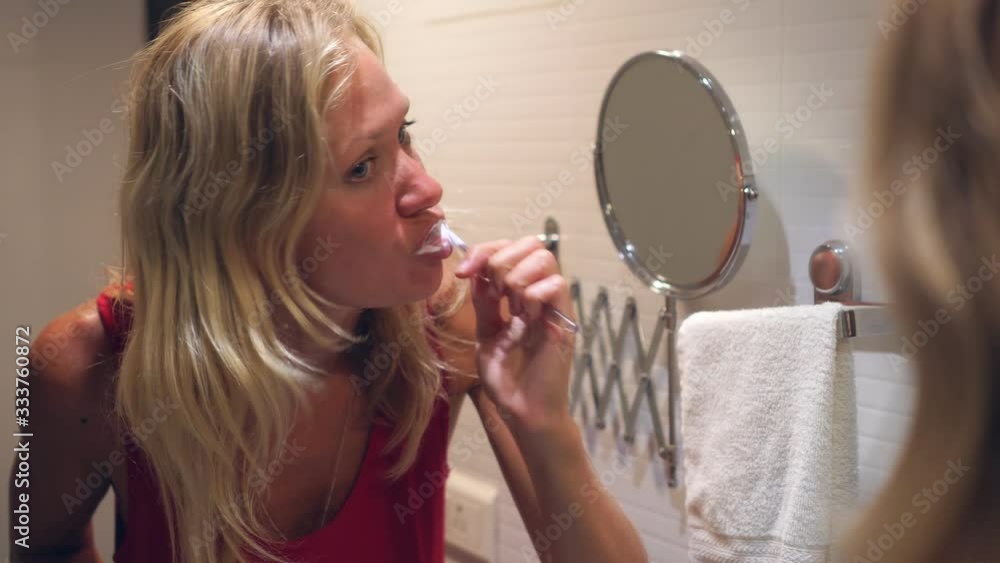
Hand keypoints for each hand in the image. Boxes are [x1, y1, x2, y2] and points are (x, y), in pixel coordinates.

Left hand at [454, 236, 577, 432]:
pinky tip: (525, 317)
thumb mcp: (486, 332)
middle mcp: (540, 294)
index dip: (485, 251)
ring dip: (518, 276)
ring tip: (511, 307)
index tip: (464, 272)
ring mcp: (554, 305)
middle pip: (531, 244)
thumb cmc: (507, 378)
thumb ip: (483, 302)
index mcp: (520, 294)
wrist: (522, 410)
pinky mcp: (565, 320)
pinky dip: (533, 294)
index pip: (510, 249)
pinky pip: (556, 285)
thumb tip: (475, 269)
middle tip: (493, 292)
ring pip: (544, 258)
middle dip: (502, 260)